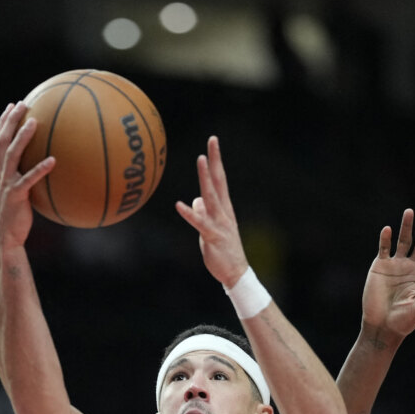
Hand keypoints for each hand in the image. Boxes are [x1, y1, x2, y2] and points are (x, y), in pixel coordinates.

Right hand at [0, 101, 54, 253]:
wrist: (5, 238)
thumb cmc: (13, 216)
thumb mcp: (15, 192)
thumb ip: (22, 176)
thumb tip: (43, 163)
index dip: (3, 122)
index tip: (13, 105)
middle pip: (1, 141)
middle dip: (10, 121)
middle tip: (23, 104)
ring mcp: (4, 184)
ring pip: (11, 155)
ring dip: (22, 137)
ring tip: (35, 123)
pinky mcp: (15, 196)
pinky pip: (29, 179)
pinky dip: (40, 169)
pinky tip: (53, 160)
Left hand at [175, 136, 248, 287]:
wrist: (235, 272)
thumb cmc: (223, 250)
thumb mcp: (212, 227)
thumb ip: (204, 212)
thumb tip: (196, 200)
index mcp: (224, 208)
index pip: (220, 179)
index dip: (216, 160)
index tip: (213, 142)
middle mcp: (223, 211)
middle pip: (218, 181)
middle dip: (214, 161)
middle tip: (212, 141)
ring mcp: (219, 223)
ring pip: (211, 196)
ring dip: (205, 178)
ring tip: (200, 159)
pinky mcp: (212, 236)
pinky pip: (199, 223)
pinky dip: (189, 214)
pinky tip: (179, 205)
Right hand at [362, 209, 414, 337]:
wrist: (381, 326)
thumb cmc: (404, 321)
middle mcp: (412, 267)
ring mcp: (396, 265)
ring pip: (403, 241)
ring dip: (406, 227)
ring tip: (409, 211)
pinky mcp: (380, 266)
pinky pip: (384, 249)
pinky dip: (385, 239)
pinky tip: (387, 230)